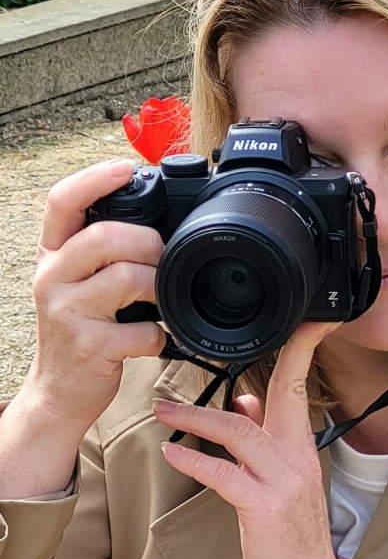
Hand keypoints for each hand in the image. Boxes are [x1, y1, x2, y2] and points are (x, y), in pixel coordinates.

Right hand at [26, 158, 165, 426]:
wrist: (59, 390)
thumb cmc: (81, 326)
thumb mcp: (77, 280)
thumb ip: (103, 248)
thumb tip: (158, 219)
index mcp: (53, 254)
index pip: (62, 202)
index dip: (95, 178)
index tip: (127, 168)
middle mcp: (53, 277)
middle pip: (104, 237)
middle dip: (147, 242)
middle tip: (162, 256)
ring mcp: (67, 313)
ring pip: (126, 278)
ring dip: (158, 286)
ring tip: (160, 298)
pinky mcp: (89, 347)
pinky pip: (142, 329)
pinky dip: (159, 334)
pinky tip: (152, 337)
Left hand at [154, 322, 350, 558]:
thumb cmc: (294, 536)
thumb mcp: (287, 481)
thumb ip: (267, 439)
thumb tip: (247, 402)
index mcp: (302, 446)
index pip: (300, 386)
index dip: (301, 349)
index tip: (304, 322)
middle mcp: (296, 457)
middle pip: (279, 395)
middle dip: (255, 364)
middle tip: (219, 345)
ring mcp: (283, 482)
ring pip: (241, 432)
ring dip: (197, 418)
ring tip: (163, 411)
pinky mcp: (263, 509)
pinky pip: (225, 476)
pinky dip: (196, 462)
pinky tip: (173, 454)